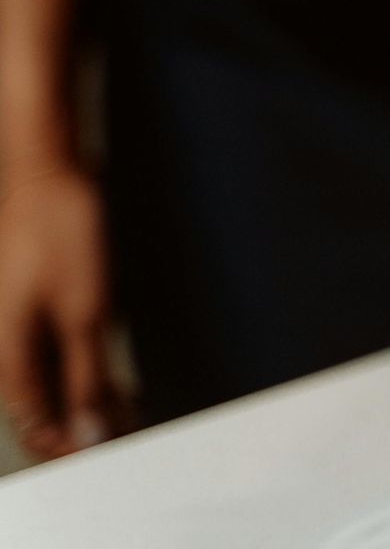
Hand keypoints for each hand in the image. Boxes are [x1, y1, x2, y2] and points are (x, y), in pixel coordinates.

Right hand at [0, 160, 119, 456]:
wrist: (51, 171)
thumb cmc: (62, 232)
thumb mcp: (85, 310)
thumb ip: (86, 374)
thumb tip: (86, 433)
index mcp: (9, 355)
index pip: (38, 424)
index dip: (74, 448)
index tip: (114, 460)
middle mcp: (11, 345)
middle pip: (46, 407)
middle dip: (86, 429)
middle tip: (131, 443)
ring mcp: (25, 325)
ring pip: (57, 383)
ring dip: (92, 403)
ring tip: (134, 420)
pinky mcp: (44, 307)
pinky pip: (64, 354)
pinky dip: (92, 373)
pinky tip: (123, 386)